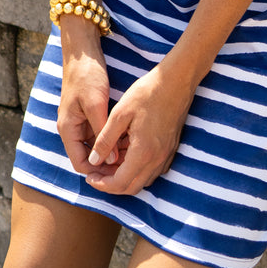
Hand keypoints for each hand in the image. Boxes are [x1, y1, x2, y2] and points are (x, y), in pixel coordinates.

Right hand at [56, 23, 115, 175]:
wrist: (83, 52)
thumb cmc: (87, 76)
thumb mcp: (96, 104)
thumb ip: (102, 131)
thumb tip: (112, 158)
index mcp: (67, 130)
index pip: (80, 164)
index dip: (98, 171)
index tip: (119, 171)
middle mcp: (72, 129)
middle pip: (88, 157)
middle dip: (107, 162)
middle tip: (130, 163)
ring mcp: (80, 121)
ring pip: (96, 146)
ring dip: (110, 149)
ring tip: (132, 151)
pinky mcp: (89, 113)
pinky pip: (99, 133)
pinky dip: (112, 137)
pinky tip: (128, 136)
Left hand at [84, 63, 194, 195]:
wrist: (177, 79)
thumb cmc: (148, 93)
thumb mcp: (120, 114)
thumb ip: (105, 141)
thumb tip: (93, 161)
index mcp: (143, 152)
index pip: (119, 183)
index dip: (101, 184)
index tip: (89, 176)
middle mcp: (157, 159)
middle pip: (131, 187)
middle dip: (111, 185)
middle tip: (96, 173)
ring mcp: (166, 155)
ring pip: (143, 180)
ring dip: (125, 177)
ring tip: (110, 161)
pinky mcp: (171, 148)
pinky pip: (152, 169)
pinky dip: (137, 168)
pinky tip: (127, 152)